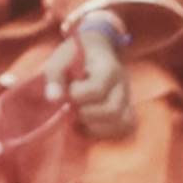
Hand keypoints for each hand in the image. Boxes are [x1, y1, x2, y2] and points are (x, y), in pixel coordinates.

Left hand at [48, 17, 136, 141]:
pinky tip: (90, 123)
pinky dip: (106, 131)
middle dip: (86, 114)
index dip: (77, 94)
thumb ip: (55, 76)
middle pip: (112, 110)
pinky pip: (125, 127)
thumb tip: (54, 98)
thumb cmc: (74, 56)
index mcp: (109, 67)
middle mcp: (123, 84)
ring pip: (121, 123)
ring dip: (95, 125)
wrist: (93, 51)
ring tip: (80, 116)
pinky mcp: (128, 109)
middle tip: (72, 107)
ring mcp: (128, 98)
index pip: (98, 89)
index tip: (67, 90)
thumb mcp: (60, 59)